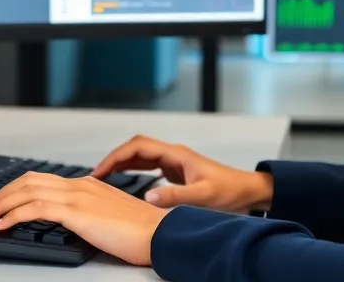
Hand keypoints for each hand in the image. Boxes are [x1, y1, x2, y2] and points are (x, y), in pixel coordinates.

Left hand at [0, 172, 166, 265]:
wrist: (161, 233)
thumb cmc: (143, 231)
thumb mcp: (112, 216)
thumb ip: (93, 213)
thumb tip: (77, 222)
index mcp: (88, 185)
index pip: (43, 179)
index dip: (18, 189)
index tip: (4, 202)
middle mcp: (80, 185)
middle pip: (29, 180)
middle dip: (3, 194)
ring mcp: (78, 197)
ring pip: (27, 191)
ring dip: (2, 205)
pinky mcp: (77, 213)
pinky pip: (35, 209)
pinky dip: (12, 215)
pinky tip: (2, 225)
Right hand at [92, 134, 272, 212]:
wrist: (247, 191)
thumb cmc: (229, 191)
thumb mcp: (202, 196)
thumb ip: (174, 196)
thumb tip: (146, 197)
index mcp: (176, 154)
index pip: (138, 147)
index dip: (116, 156)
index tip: (100, 170)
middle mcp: (173, 154)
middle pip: (136, 147)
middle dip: (114, 158)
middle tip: (96, 174)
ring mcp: (174, 161)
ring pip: (141, 155)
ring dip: (122, 163)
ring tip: (104, 176)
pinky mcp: (176, 170)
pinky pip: (148, 164)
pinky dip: (132, 169)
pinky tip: (125, 179)